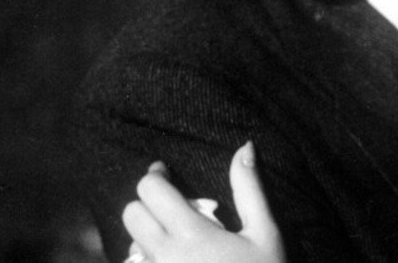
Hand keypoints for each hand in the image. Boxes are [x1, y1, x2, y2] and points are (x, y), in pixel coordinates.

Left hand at [122, 141, 283, 262]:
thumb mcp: (265, 233)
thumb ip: (249, 189)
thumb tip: (244, 146)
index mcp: (191, 234)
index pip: (150, 190)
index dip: (156, 176)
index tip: (167, 174)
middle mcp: (164, 256)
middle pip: (131, 213)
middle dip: (148, 204)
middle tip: (172, 207)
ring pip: (131, 243)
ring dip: (148, 234)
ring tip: (176, 239)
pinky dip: (149, 260)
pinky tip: (174, 261)